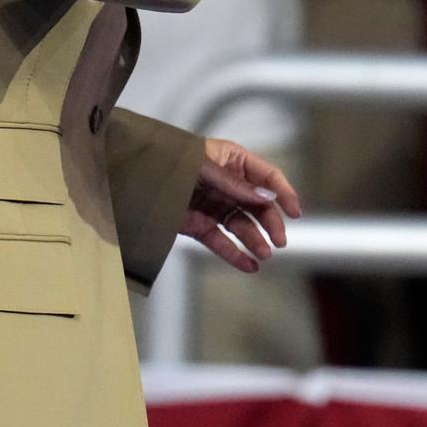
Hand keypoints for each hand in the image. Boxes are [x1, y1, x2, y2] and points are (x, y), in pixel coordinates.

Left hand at [180, 138, 302, 273]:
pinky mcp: (199, 226)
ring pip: (242, 226)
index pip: (267, 176)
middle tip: (279, 241)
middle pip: (258, 205)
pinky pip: (221, 241)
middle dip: (270, 223)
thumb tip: (266, 196)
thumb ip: (235, 185)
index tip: (295, 212)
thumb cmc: (168, 162)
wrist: (131, 179)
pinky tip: (249, 266)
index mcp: (233, 161)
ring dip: (255, 240)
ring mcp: (214, 205)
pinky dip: (235, 254)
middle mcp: (228, 184)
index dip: (283, 192)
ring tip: (264, 255)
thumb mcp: (204, 169)